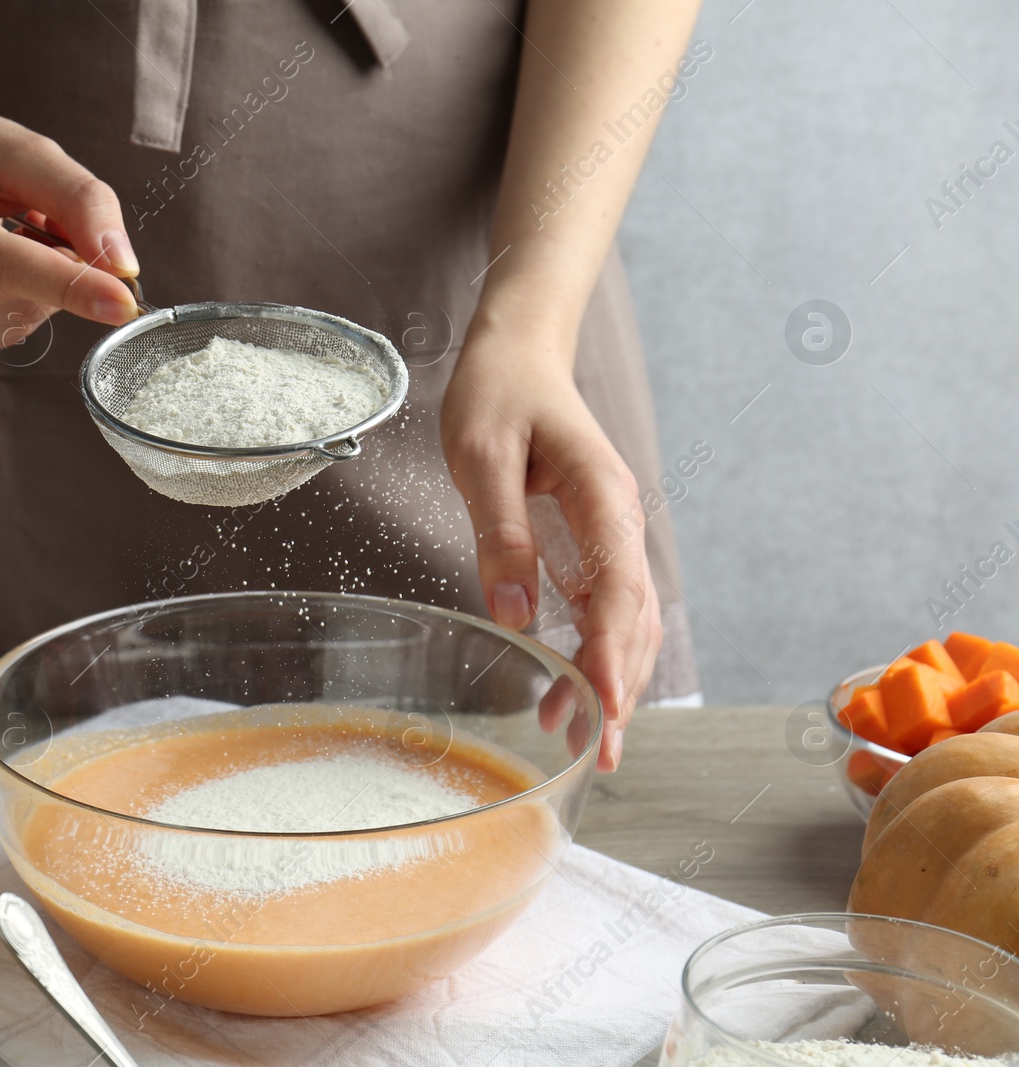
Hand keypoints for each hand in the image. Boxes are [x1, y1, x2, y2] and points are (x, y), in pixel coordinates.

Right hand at [0, 85, 139, 355]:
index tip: (123, 301)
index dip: (66, 284)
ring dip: (36, 292)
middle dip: (56, 275)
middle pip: (12, 301)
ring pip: (9, 327)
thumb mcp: (26, 152)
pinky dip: (10, 310)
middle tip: (41, 227)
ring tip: (8, 243)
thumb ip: (81, 200)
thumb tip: (122, 266)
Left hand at [440, 322, 662, 771]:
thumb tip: (512, 612)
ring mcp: (611, 533)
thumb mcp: (481, 456)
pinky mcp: (593, 542)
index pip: (618, 590)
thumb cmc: (498, 395)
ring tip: (584, 739)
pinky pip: (605, 608)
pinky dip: (596, 654)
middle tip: (599, 754)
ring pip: (628, 621)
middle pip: (634, 618)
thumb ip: (500, 531)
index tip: (606, 708)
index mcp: (601, 497)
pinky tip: (568, 690)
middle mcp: (619, 520)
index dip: (612, 654)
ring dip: (612, 679)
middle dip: (620, 687)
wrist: (520, 353)